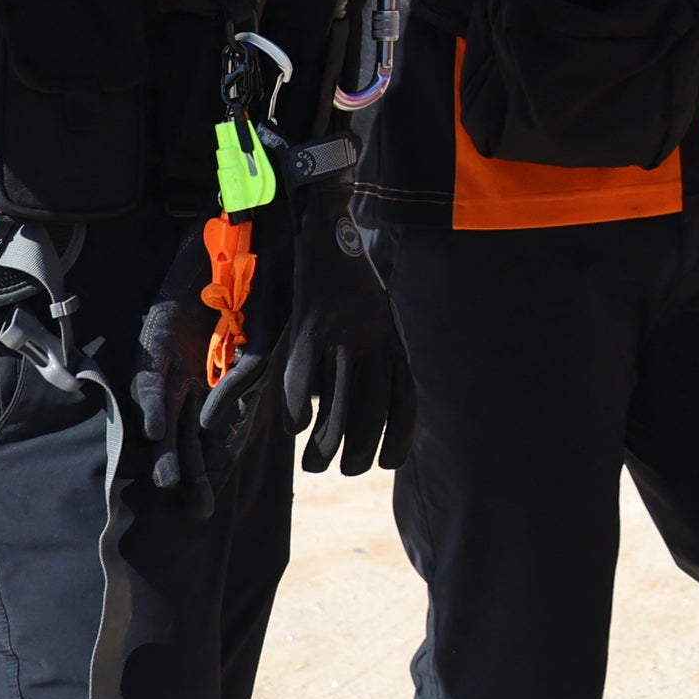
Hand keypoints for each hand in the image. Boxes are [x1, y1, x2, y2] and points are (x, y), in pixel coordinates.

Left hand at [131, 225, 231, 514]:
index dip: (213, 465)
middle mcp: (192, 373)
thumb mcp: (264, 332)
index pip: (213, 432)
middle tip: (198, 512)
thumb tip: (232, 412)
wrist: (238, 227)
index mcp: (218, 376)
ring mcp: (173, 357)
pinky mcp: (156, 337)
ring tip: (168, 486)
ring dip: (166, 449)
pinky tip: (159, 431)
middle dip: (191, 472)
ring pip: (166, 414)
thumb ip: (247, 373)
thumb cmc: (256, 277)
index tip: (213, 502)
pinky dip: (158, 404)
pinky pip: (153, 378)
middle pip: (188, 433)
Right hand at [279, 193, 414, 477]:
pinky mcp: (307, 328)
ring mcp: (340, 334)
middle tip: (346, 469)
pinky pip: (300, 382)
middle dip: (359, 451)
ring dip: (326, 445)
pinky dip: (295, 412)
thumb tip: (376, 407)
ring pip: (337, 406)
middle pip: (371, 411)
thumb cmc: (349, 281)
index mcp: (392, 337)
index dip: (401, 437)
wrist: (326, 229)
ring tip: (315, 464)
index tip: (389, 463)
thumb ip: (379, 354)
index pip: (405, 398)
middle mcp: (372, 339)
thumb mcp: (378, 316)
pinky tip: (293, 428)